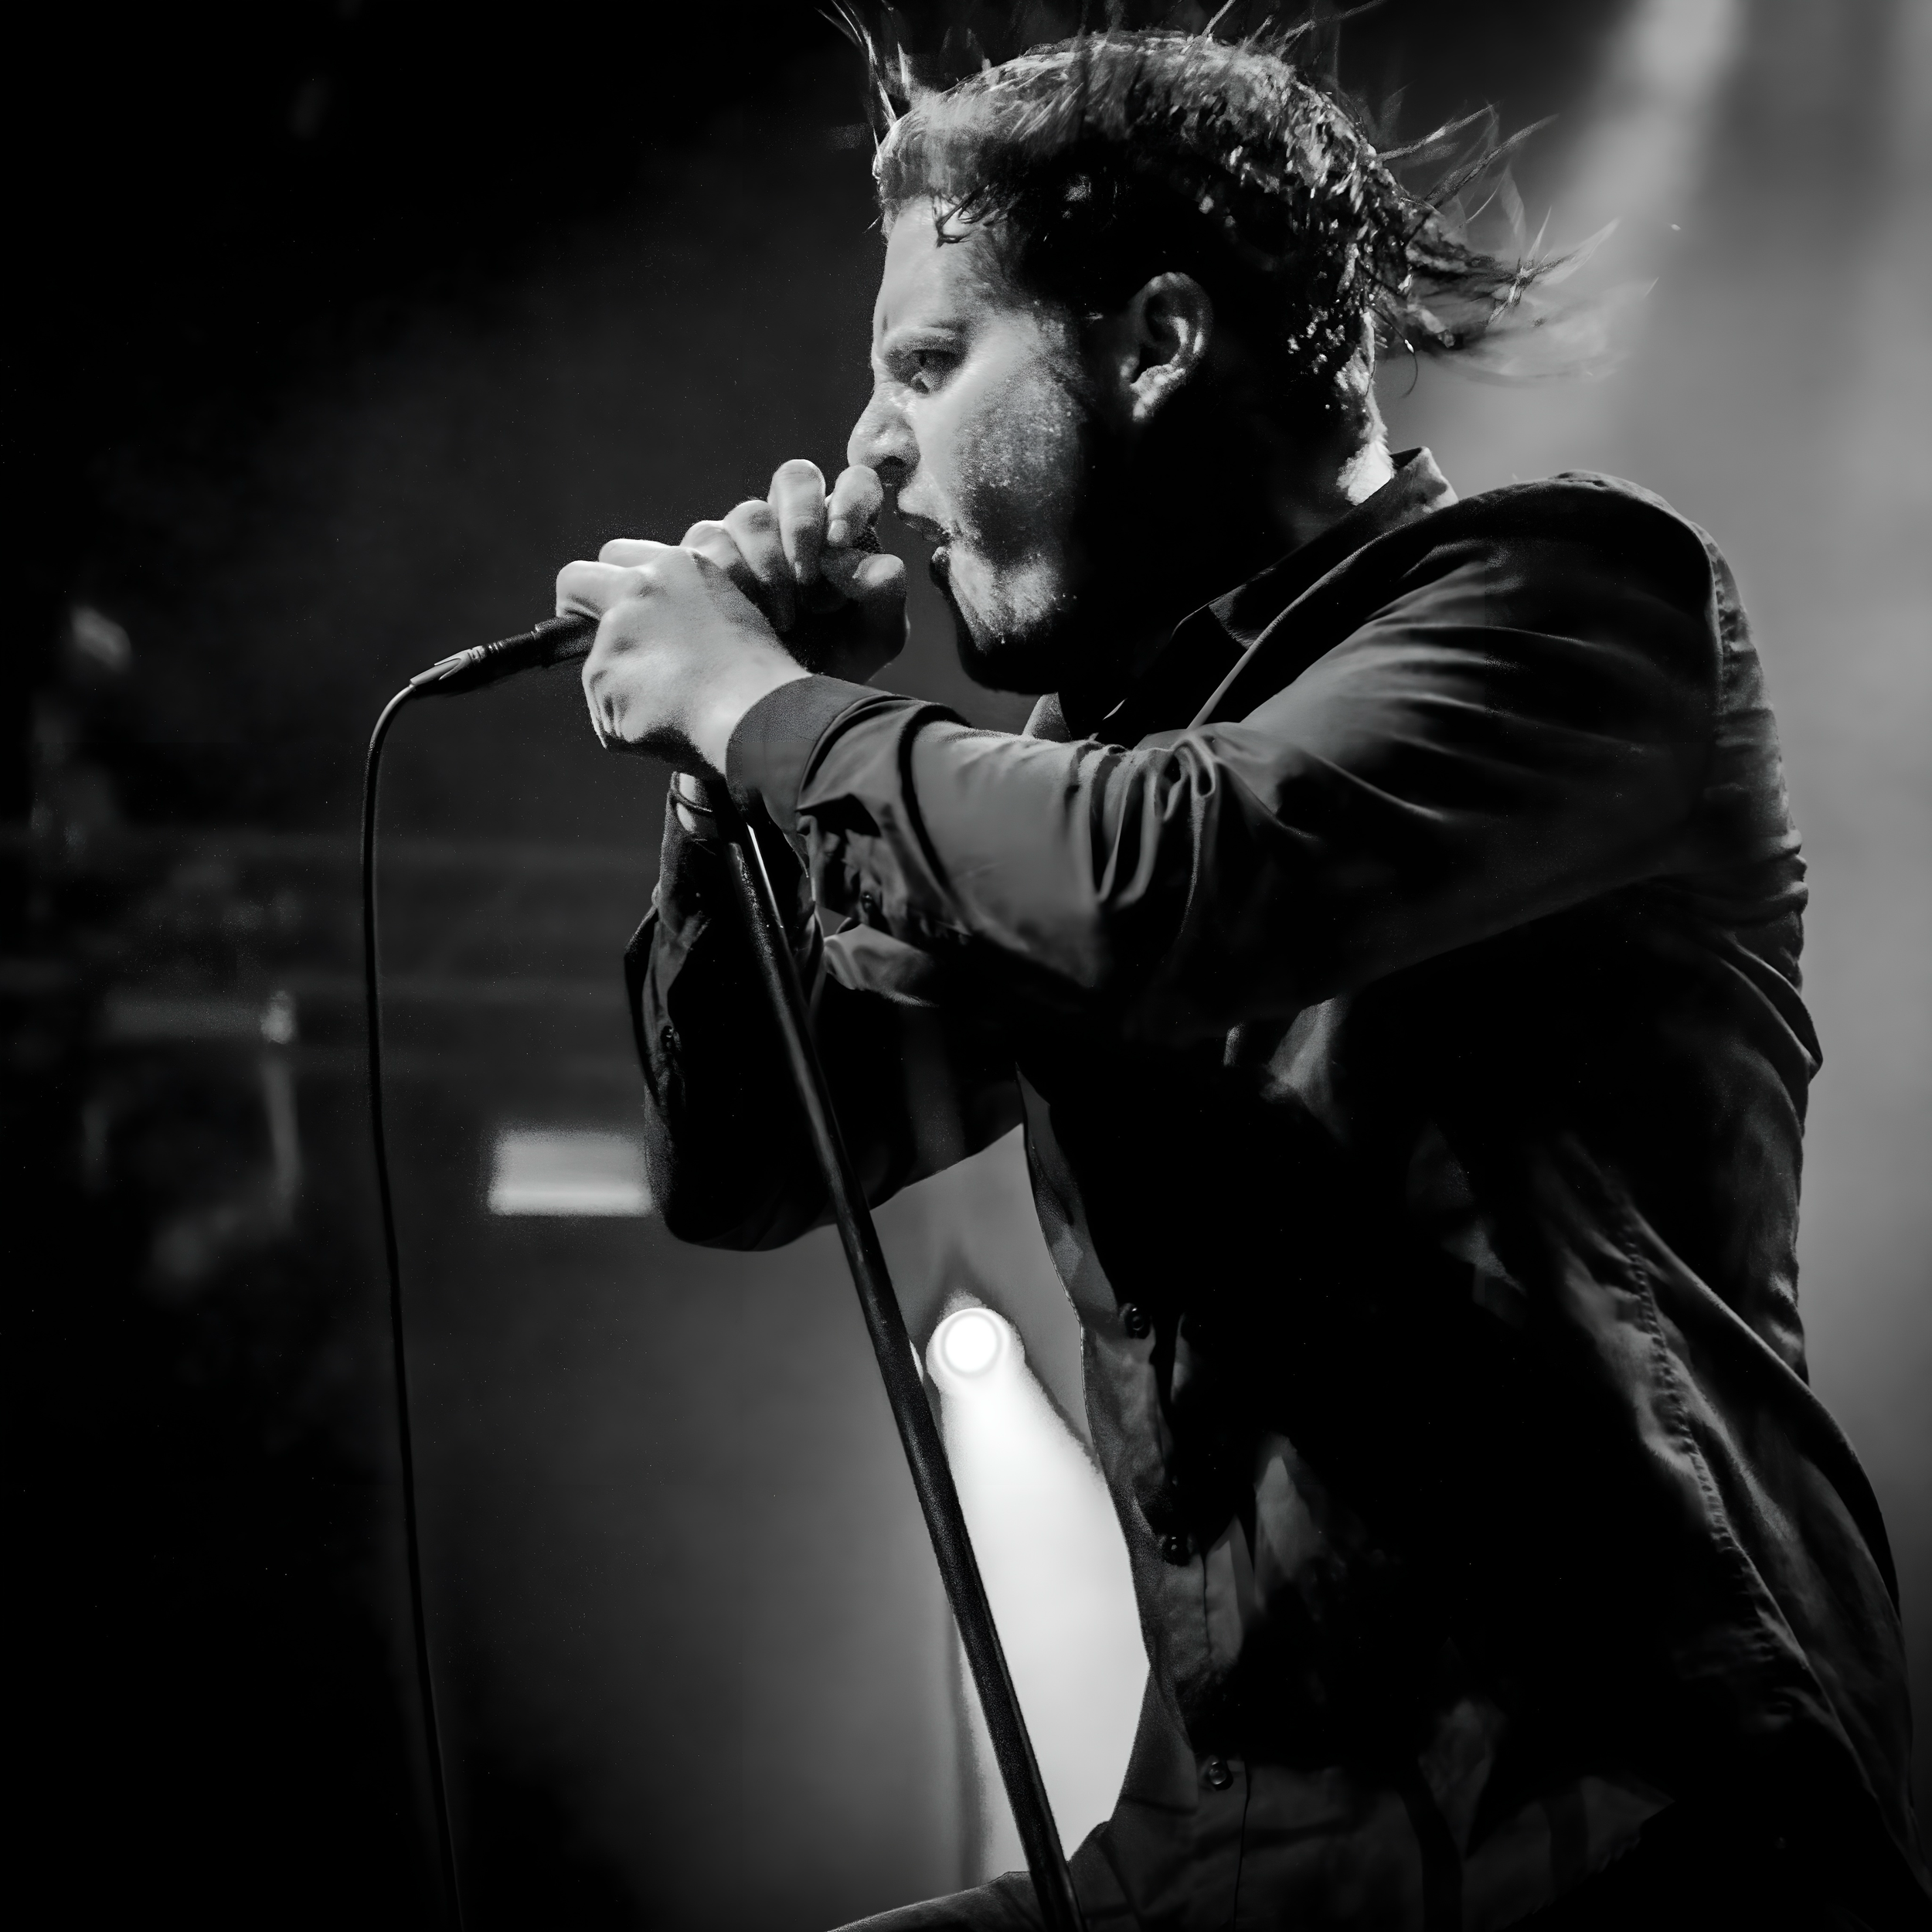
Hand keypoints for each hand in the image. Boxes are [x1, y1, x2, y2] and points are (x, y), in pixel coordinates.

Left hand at [560, 543, 807, 774]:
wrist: (760, 708)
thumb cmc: (764, 678)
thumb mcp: (733, 622)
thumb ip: (687, 618)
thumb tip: (663, 649)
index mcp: (679, 566)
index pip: (620, 557)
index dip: (615, 587)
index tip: (622, 611)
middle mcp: (640, 588)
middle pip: (575, 580)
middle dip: (574, 608)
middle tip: (593, 642)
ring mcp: (616, 631)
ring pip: (595, 666)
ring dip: (621, 692)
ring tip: (672, 718)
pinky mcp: (601, 677)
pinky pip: (606, 716)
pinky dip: (631, 731)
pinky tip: (669, 735)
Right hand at [679, 460, 906, 683]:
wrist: (782, 702)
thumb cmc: (838, 661)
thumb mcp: (875, 637)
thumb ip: (884, 593)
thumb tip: (855, 559)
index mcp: (845, 531)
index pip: (855, 484)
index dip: (851, 498)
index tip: (842, 540)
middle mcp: (795, 523)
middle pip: (796, 478)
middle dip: (802, 520)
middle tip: (807, 574)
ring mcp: (746, 536)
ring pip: (751, 515)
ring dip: (770, 564)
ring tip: (786, 619)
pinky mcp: (706, 557)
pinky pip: (710, 542)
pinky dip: (733, 577)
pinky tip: (746, 615)